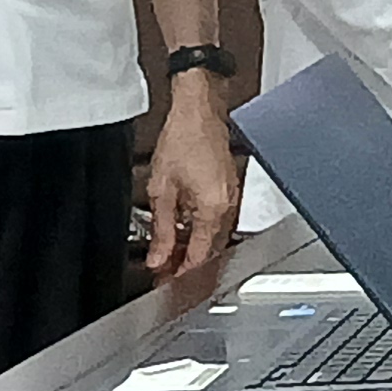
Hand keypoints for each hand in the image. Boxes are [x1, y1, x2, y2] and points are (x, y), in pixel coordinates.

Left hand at [144, 81, 240, 277]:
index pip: (201, 254)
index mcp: (214, 207)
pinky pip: (218, 217)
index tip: (167, 280)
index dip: (182, 272)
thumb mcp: (162, 189)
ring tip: (171, 250)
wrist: (199, 110)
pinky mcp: (229, 186)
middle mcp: (229, 204)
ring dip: (195, 245)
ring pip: (215, 233)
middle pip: (212, 247)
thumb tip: (159, 256)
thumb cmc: (184, 138)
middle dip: (189, 261)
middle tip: (166, 269)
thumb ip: (162, 229)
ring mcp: (232, 195)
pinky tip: (184, 227)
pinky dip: (201, 227)